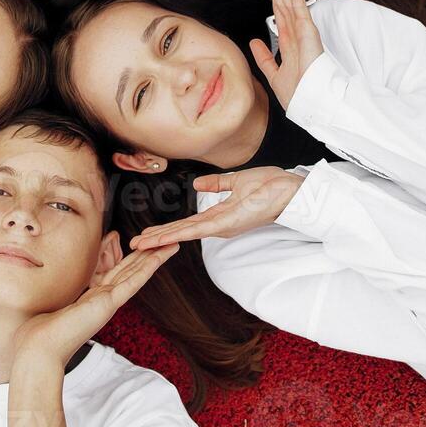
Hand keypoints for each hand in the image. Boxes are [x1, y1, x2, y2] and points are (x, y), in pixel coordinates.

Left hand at [11, 245, 176, 368]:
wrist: (39, 351)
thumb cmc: (39, 335)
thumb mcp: (51, 307)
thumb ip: (57, 297)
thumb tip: (47, 292)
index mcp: (92, 300)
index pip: (116, 274)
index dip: (130, 259)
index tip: (139, 246)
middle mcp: (104, 301)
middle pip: (131, 272)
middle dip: (147, 257)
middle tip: (165, 242)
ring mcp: (108, 302)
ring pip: (136, 275)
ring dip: (154, 259)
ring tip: (170, 245)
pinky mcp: (108, 304)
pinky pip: (132, 282)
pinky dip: (147, 268)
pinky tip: (158, 257)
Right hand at [131, 167, 303, 248]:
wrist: (291, 190)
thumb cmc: (270, 186)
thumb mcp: (237, 182)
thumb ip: (217, 184)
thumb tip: (198, 184)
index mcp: (220, 215)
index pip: (188, 223)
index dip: (167, 227)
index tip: (148, 232)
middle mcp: (219, 225)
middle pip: (182, 231)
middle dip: (157, 238)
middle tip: (135, 244)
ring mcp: (222, 226)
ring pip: (185, 233)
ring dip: (162, 239)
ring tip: (141, 244)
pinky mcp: (227, 224)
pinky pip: (198, 229)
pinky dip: (179, 234)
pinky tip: (163, 237)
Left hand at [248, 0, 324, 108]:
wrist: (310, 103)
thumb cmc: (298, 92)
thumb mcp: (273, 73)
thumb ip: (264, 57)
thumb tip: (254, 42)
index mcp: (288, 36)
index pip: (278, 5)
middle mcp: (295, 28)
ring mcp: (302, 26)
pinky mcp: (307, 29)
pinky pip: (297, 3)